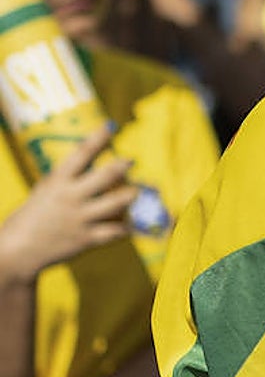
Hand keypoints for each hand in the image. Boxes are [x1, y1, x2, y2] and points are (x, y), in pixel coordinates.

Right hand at [0, 127, 134, 283]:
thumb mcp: (44, 190)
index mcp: (57, 182)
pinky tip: (131, 224)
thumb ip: (66, 178)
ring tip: (136, 191)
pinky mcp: (86, 239)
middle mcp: (71, 197)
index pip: (80, 154)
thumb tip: (88, 160)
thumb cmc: (32, 216)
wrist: (18, 250)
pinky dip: (125, 227)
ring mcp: (81, 218)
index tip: (110, 126)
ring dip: (130, 194)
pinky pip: (115, 231)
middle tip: (130, 159)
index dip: (97, 138)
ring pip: (117, 202)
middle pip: (105, 176)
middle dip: (121, 165)